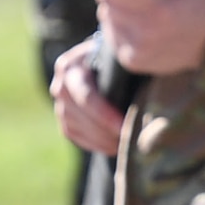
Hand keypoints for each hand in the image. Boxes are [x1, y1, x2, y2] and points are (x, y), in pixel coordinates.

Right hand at [51, 35, 122, 156]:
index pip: (85, 96)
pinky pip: (73, 135)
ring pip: (74, 128)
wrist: (106, 63)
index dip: (105, 115)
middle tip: (130, 140)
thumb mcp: (118, 58)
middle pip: (78, 115)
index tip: (126, 127)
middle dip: (105, 131)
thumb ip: (124, 68)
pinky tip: (114, 146)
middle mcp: (60, 85)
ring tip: (126, 144)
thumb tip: (144, 81)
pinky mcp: (64, 119)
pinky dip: (93, 144)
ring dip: (101, 140)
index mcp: (71, 66)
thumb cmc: (117, 59)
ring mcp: (60, 103)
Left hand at [96, 0, 204, 74]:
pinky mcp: (129, 60)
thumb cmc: (197, 7)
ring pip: (106, 16)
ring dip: (116, 8)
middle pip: (107, 1)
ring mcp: (135, 50)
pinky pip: (110, 34)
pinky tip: (137, 23)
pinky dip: (119, 25)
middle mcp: (144, 34)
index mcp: (160, 12)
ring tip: (138, 6)